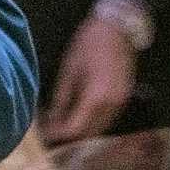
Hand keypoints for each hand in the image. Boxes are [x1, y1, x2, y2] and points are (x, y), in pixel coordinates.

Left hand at [40, 15, 135, 142]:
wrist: (117, 30)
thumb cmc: (88, 45)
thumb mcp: (68, 71)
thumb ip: (60, 100)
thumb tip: (51, 122)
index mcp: (96, 97)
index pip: (76, 128)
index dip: (59, 135)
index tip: (44, 137)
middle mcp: (112, 105)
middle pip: (90, 133)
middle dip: (70, 138)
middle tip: (51, 136)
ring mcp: (122, 103)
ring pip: (100, 129)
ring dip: (82, 133)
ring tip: (62, 129)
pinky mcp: (125, 99)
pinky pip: (107, 119)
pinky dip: (92, 123)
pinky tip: (78, 119)